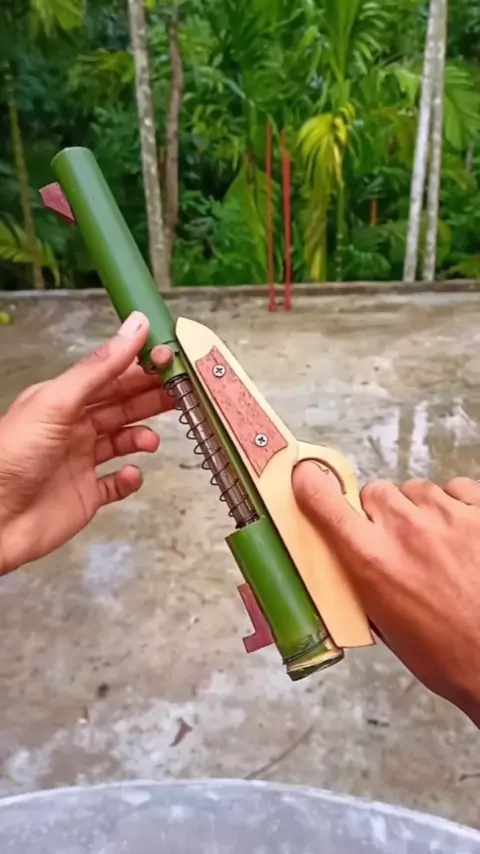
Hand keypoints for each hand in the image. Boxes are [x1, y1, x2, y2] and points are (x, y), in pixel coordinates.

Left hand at [0, 311, 172, 574]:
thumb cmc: (12, 457)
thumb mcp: (57, 402)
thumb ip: (100, 368)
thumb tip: (135, 328)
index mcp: (63, 400)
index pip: (110, 375)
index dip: (140, 366)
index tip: (169, 359)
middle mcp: (73, 428)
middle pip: (121, 406)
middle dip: (150, 398)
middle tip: (180, 393)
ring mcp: (80, 462)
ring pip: (122, 441)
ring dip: (141, 437)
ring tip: (151, 441)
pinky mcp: (86, 494)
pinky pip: (117, 484)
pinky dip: (130, 479)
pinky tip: (132, 474)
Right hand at [293, 463, 479, 727]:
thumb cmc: (447, 656)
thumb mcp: (383, 625)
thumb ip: (359, 578)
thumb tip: (347, 554)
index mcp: (370, 561)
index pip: (323, 500)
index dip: (313, 485)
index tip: (309, 480)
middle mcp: (405, 530)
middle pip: (375, 493)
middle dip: (380, 514)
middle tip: (396, 544)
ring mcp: (447, 516)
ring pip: (416, 490)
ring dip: (419, 511)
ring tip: (435, 545)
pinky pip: (456, 489)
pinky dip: (455, 507)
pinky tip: (461, 536)